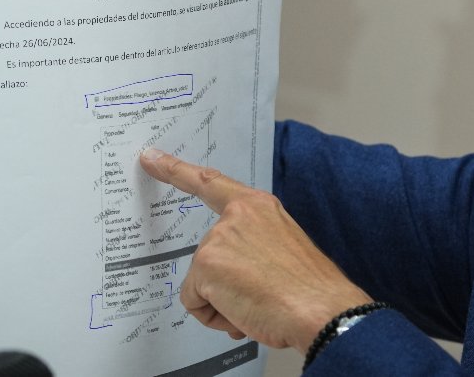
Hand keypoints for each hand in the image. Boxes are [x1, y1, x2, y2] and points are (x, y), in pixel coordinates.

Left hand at [139, 148, 373, 352]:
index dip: (176, 170)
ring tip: (258, 305)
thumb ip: (253, 248)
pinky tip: (242, 313)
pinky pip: (194, 301)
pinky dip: (214, 316)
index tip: (152, 157)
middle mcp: (236, 216)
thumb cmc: (311, 290)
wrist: (322, 310)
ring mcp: (218, 238)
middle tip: (259, 296)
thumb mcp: (285, 250)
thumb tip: (236, 279)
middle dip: (225, 284)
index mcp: (259, 207)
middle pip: (207, 256)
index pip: (210, 183)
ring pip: (202, 282)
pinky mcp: (206, 264)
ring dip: (224, 303)